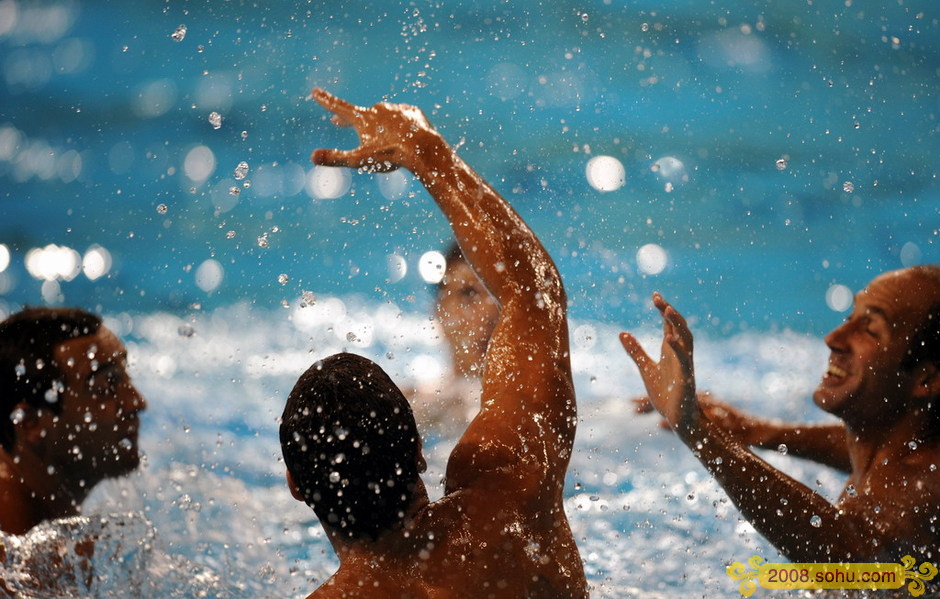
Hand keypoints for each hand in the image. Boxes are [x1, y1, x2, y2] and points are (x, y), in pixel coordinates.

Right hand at [309, 88, 438, 173]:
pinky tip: (405, 136)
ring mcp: (397, 109)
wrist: (423, 149)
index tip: (315, 91)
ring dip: (380, 125)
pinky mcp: (414, 112)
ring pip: (385, 118)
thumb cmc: (390, 155)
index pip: (339, 107)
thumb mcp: (360, 160)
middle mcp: (378, 108)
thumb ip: (335, 158)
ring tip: (384, 141)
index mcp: (363, 118)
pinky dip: (401, 126)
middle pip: (361, 114)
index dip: (326, 101)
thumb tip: (312, 156)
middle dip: (349, 119)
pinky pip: (404, 119)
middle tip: (338, 122)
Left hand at [619, 293, 698, 433]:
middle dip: (669, 312)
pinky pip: (684, 360)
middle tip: (658, 298)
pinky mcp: (686, 379)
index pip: (669, 325)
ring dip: (678, 324)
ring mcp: (685, 366)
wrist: (678, 420)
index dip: (664, 310)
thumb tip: (621, 333)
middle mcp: (680, 355)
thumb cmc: (665, 394)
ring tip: (667, 310)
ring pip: (686, 340)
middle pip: (679, 328)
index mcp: (671, 352)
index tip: (655, 295)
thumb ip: (635, 351)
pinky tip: (669, 338)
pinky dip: (677, 348)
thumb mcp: (645, 369)